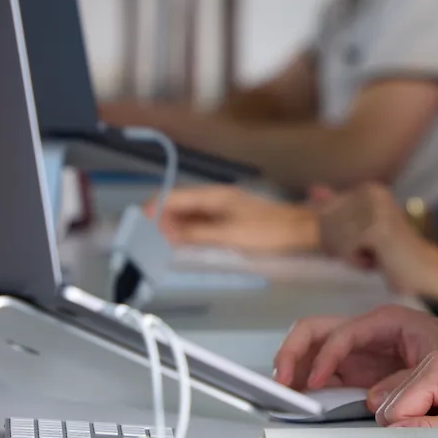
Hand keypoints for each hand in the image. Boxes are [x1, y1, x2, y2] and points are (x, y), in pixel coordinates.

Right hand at [153, 185, 316, 252]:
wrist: (299, 229)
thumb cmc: (267, 232)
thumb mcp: (229, 235)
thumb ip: (197, 233)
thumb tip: (167, 232)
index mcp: (213, 195)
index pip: (174, 196)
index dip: (154, 208)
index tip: (139, 222)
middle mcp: (215, 196)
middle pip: (179, 202)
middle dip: (160, 217)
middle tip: (146, 238)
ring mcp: (222, 205)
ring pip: (189, 211)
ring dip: (173, 224)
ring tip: (159, 242)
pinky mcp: (229, 216)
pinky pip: (200, 219)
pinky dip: (187, 228)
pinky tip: (183, 241)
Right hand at [272, 307, 437, 393]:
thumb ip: (406, 379)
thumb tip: (371, 399)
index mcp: (383, 321)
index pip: (342, 334)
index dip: (325, 357)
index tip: (314, 381)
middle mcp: (363, 331)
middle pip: (314, 330)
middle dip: (293, 352)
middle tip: (281, 382)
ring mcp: (356, 350)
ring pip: (311, 349)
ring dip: (293, 367)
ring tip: (281, 393)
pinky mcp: (354, 370)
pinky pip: (321, 371)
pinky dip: (305, 382)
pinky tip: (297, 399)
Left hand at [314, 184, 416, 267]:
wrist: (428, 269)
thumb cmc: (392, 253)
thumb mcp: (360, 229)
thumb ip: (337, 209)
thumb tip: (312, 189)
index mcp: (368, 189)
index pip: (324, 212)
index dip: (332, 236)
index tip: (355, 246)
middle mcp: (372, 192)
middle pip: (326, 223)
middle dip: (339, 246)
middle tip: (366, 254)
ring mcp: (375, 209)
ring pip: (333, 236)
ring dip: (348, 255)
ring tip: (373, 257)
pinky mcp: (377, 229)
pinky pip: (344, 248)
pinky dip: (355, 261)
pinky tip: (376, 262)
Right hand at [371, 352, 437, 427]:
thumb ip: (430, 428)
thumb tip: (394, 430)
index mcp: (437, 367)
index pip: (395, 410)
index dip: (412, 432)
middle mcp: (429, 362)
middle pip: (391, 408)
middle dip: (412, 427)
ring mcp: (428, 369)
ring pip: (395, 409)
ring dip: (417, 424)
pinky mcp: (430, 379)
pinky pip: (406, 407)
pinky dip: (421, 420)